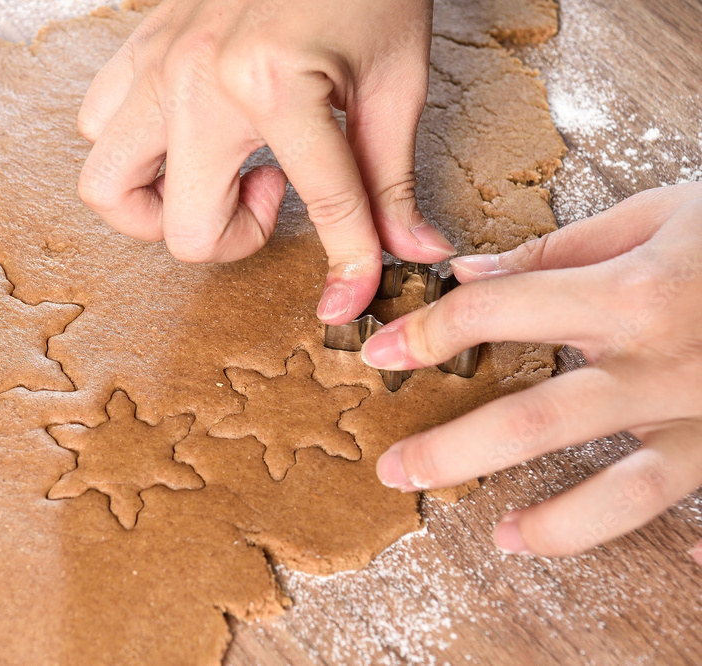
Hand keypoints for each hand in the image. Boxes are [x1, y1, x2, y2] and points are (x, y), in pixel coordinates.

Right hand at [77, 0, 453, 324]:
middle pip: (179, 229)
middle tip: (268, 199)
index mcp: (275, 84)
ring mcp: (157, 62)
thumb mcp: (394, 81)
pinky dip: (133, 148)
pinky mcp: (140, 45)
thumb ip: (390, 179)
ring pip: (107, 181)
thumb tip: (411, 250)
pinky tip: (188, 135)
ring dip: (158, 203)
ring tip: (215, 175)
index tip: (350, 295)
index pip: (320, 209)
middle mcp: (197, 80)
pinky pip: (97, 121)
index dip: (347, 265)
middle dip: (229, 238)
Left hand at [363, 183, 701, 561]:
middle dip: (452, 450)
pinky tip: (674, 562)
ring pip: (619, 492)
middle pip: (533, 420)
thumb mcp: (658, 211)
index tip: (381, 352)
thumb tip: (475, 273)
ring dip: (553, 524)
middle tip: (396, 470)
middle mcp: (660, 365)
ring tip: (502, 537)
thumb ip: (560, 249)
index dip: (425, 332)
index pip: (495, 316)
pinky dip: (692, 539)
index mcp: (629, 294)